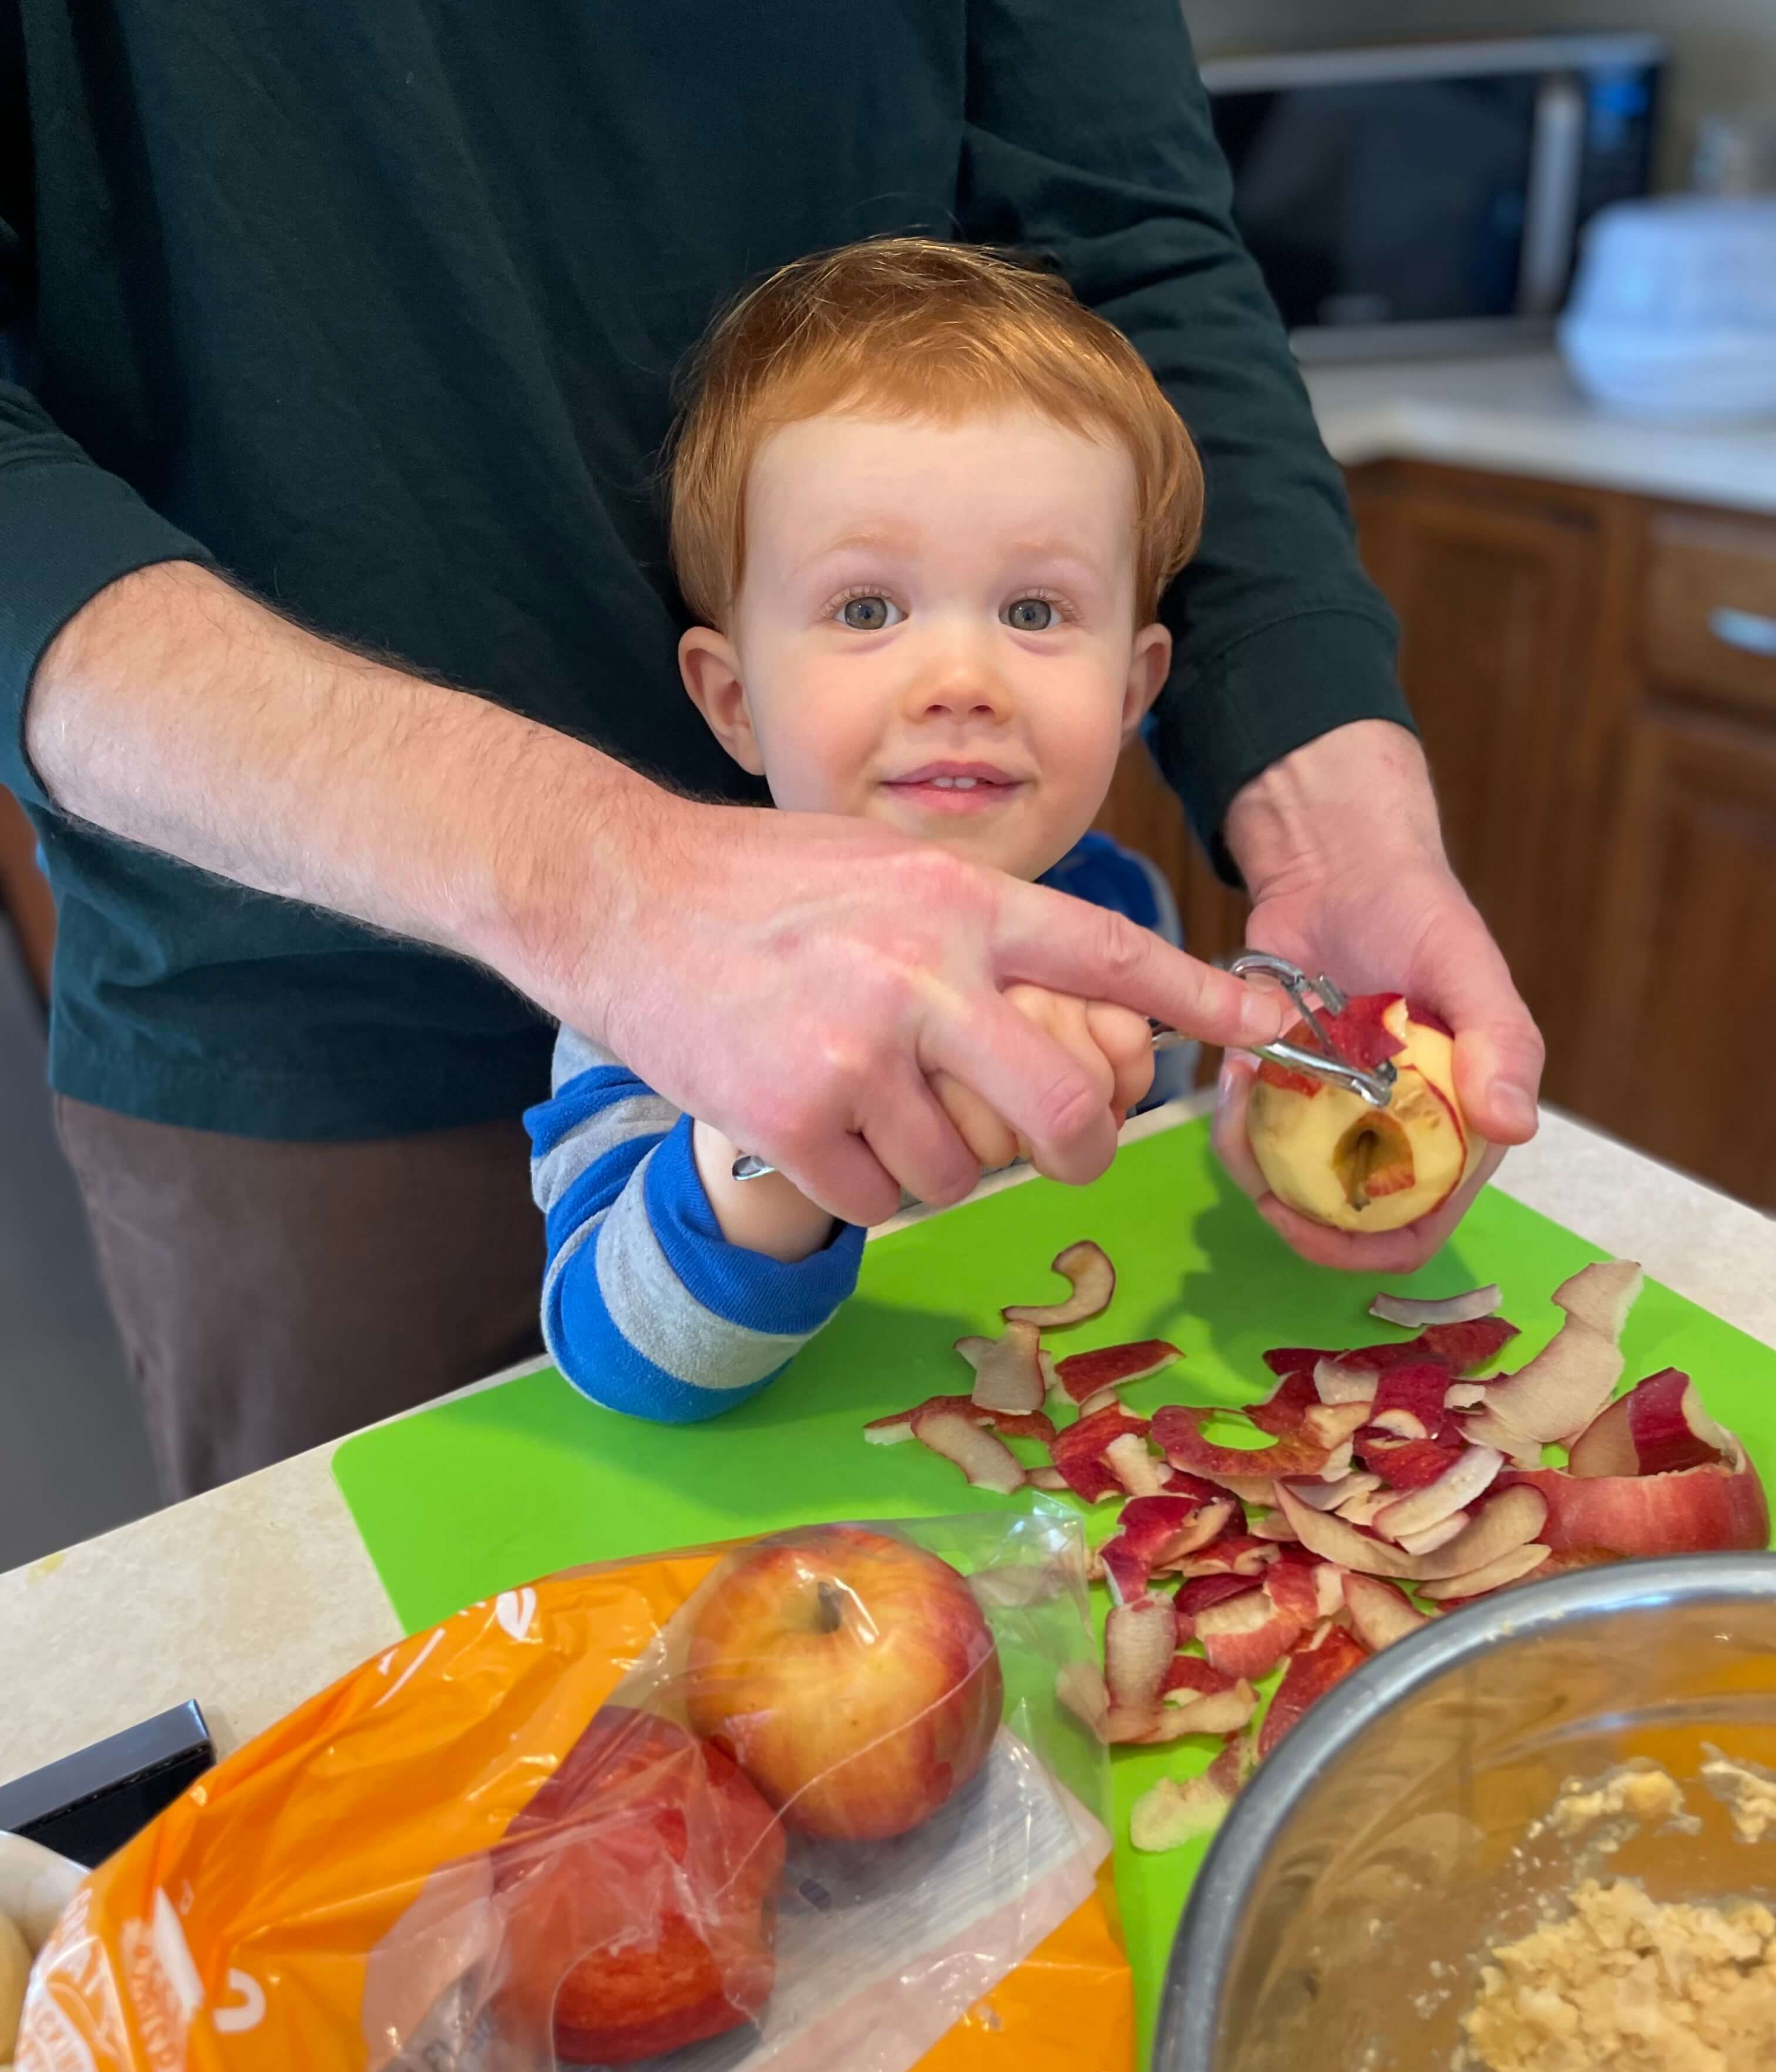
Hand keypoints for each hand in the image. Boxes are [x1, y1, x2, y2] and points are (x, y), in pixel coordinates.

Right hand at [24, 569, 1280, 1230]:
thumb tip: (1054, 1000)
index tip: (1271, 1028)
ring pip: (959, 1171)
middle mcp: (923, 972)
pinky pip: (877, 1202)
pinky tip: (817, 1130)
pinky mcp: (794, 1117)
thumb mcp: (881, 869)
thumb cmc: (751, 883)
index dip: (1197, 998)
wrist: (614, 894)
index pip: (1108, 951)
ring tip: (868, 1103)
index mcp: (957, 899)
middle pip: (1061, 1106)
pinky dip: (860, 1187)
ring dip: (930, 1162)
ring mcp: (859, 1050)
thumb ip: (970, 930)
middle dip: (1075, 1147)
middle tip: (1057, 1152)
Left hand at [1213, 722, 1544, 1273]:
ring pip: (1282, 1183)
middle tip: (1255, 1175)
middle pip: (1337, 1221)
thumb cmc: (1418, 914)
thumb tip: (1514, 1126)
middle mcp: (1387, 1135)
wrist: (1337, 866)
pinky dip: (1235, 1118)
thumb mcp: (1469, 968)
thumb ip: (1500, 1043)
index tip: (1313, 1230)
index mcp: (1449, 1128)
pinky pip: (1249, 1133)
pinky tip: (1235, 1074)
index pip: (1416, 1228)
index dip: (1369, 1250)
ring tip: (1241, 1101)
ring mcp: (1327, 1114)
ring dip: (1252, 1161)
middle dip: (1291, 1212)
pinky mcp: (1279, 1086)